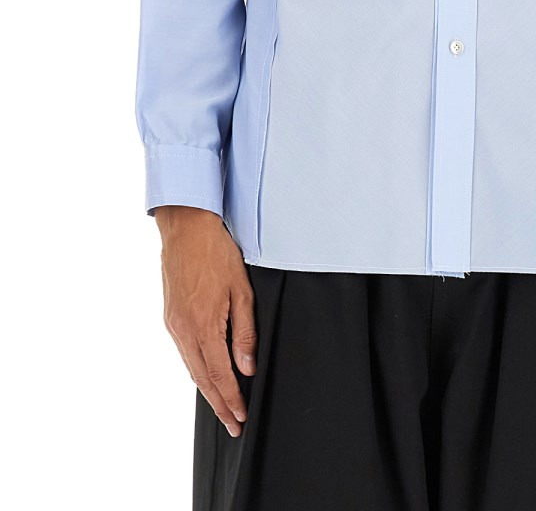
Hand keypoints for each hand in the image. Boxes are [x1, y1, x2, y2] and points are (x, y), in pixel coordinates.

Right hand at [155, 206, 256, 436]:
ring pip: (192, 367)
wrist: (186, 229)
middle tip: (233, 425)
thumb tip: (247, 365)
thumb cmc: (216, 253)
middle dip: (219, 404)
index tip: (241, 417)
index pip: (220, 374)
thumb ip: (244, 330)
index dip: (232, 399)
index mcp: (202, 325)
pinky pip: (185, 352)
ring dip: (208, 389)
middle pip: (203, 378)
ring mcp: (173, 324)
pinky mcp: (170, 317)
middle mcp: (183, 330)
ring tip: (223, 407)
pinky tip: (208, 375)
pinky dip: (198, 369)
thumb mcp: (241, 289)